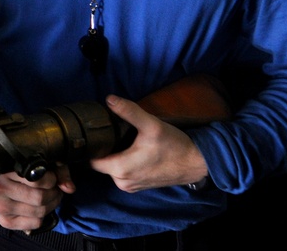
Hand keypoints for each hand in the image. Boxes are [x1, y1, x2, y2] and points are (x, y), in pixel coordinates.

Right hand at [0, 165, 73, 231]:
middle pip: (39, 198)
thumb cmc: (22, 167)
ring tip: (50, 196)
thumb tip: (70, 188)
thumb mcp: (40, 161)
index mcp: (3, 169)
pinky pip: (34, 223)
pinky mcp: (4, 221)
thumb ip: (58, 170)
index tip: (51, 176)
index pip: (35, 180)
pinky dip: (42, 217)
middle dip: (53, 193)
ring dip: (51, 205)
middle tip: (55, 188)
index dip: (51, 179)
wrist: (0, 179)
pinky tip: (39, 207)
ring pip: (39, 212)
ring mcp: (0, 206)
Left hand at [90, 95, 208, 191]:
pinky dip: (122, 162)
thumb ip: (129, 112)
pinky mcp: (138, 186)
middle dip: (102, 148)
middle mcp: (122, 182)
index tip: (91, 133)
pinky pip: (122, 173)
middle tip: (106, 132)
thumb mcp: (151, 125)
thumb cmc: (174, 146)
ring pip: (111, 168)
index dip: (89, 146)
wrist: (196, 163)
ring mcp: (130, 186)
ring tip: (117, 139)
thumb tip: (109, 99)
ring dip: (113, 155)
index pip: (90, 160)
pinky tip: (128, 149)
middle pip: (100, 163)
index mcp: (120, 169)